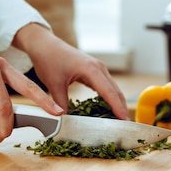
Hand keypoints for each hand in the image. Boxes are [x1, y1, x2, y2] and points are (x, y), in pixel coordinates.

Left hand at [13, 24, 129, 119]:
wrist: (44, 44)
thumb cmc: (48, 59)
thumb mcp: (54, 84)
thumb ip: (61, 103)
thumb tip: (65, 121)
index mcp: (91, 69)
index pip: (109, 92)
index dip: (118, 108)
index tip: (125, 121)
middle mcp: (99, 68)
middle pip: (116, 91)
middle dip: (122, 108)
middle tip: (127, 126)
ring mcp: (98, 69)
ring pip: (113, 89)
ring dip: (118, 104)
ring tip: (121, 121)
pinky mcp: (94, 71)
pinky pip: (106, 87)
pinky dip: (110, 99)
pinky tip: (110, 110)